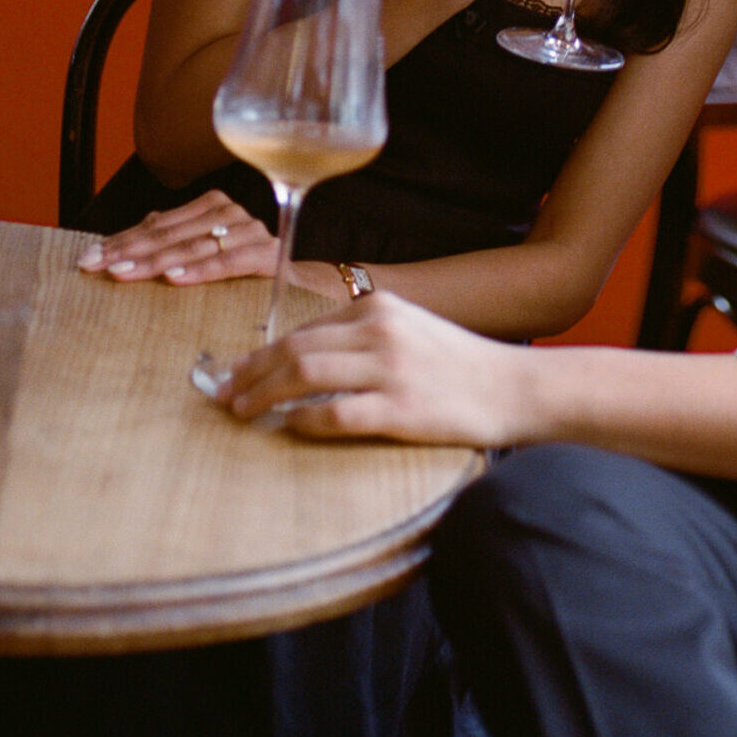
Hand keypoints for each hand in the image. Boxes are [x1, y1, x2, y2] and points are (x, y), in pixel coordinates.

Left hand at [79, 188, 282, 285]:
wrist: (298, 287)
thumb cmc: (243, 272)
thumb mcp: (203, 255)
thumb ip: (173, 242)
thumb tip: (127, 239)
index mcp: (212, 208)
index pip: (158, 224)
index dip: (121, 239)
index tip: (88, 257)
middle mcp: (231, 214)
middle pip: (171, 234)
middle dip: (130, 250)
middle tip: (97, 266)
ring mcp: (251, 232)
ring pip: (194, 247)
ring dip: (156, 261)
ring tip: (125, 272)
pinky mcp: (268, 255)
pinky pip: (230, 262)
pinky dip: (202, 270)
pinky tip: (175, 279)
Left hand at [216, 291, 520, 442]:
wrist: (513, 388)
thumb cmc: (458, 365)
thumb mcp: (409, 331)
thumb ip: (362, 338)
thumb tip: (302, 358)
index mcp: (380, 309)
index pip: (303, 329)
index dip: (261, 353)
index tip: (236, 372)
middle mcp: (381, 331)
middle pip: (294, 349)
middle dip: (250, 374)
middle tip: (223, 395)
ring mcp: (391, 370)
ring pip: (305, 374)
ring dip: (264, 394)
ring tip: (242, 412)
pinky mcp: (401, 409)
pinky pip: (335, 413)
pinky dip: (302, 420)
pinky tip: (288, 427)